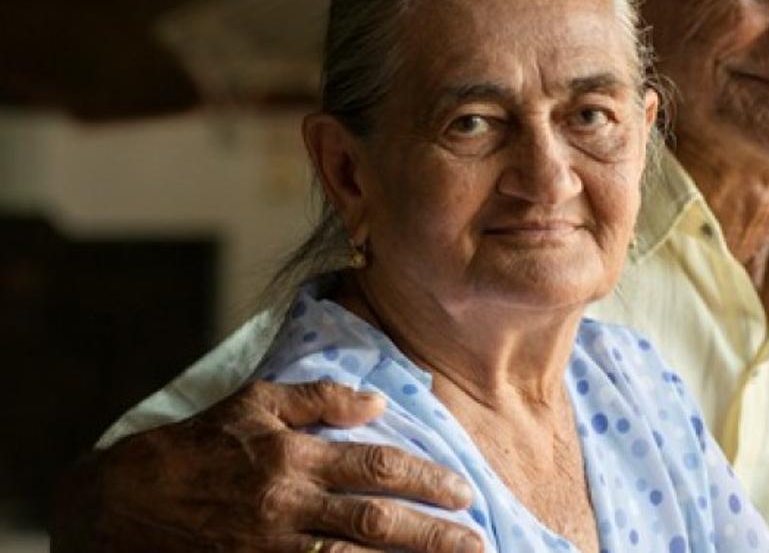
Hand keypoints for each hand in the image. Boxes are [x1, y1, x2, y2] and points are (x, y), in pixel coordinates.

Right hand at [52, 381, 482, 551]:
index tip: (464, 493)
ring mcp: (271, 548)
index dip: (429, 480)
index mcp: (293, 455)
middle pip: (378, 521)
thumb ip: (320, 398)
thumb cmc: (197, 446)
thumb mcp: (254, 402)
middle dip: (435, 535)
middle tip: (479, 544)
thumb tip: (380, 401)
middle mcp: (288, 504)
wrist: (121, 502)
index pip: (379, 467)